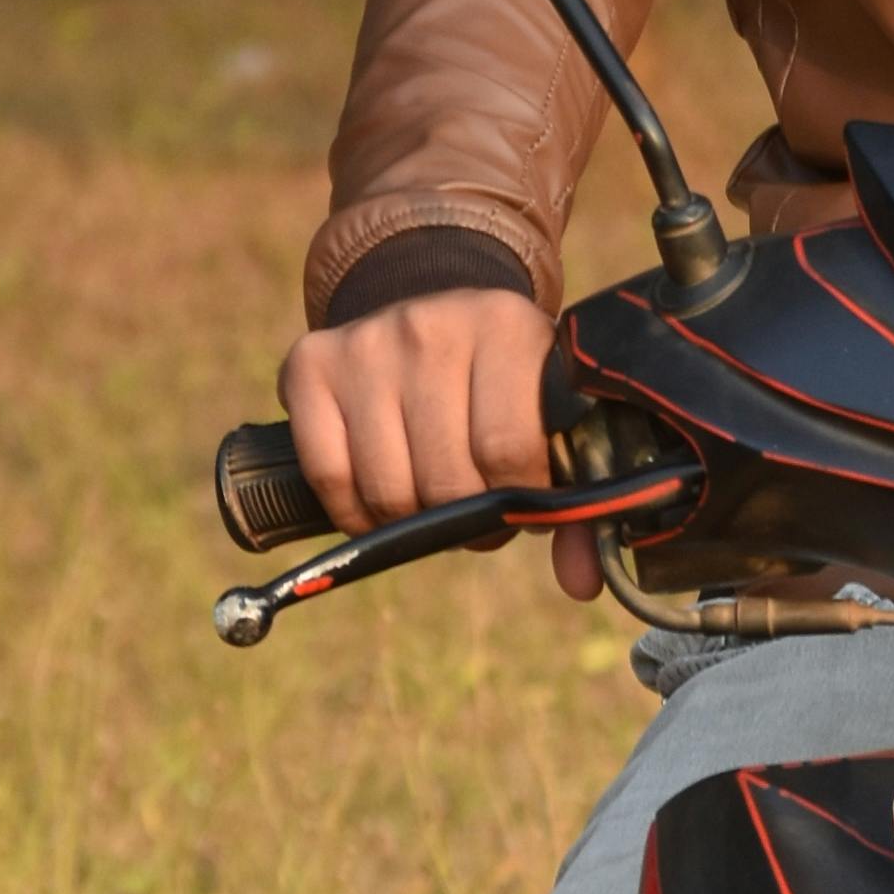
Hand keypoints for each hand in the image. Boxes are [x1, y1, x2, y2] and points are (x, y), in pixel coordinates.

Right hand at [280, 289, 598, 597]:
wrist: (430, 308)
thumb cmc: (501, 381)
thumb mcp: (547, 413)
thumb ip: (576, 500)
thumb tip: (582, 584)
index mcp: (506, 326)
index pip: (509, 450)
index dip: (519, 498)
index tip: (523, 499)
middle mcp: (430, 326)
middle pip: (446, 479)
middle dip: (467, 519)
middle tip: (475, 509)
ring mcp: (365, 344)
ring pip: (389, 490)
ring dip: (412, 522)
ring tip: (433, 500)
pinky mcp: (310, 366)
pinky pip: (330, 479)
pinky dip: (356, 514)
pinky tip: (382, 502)